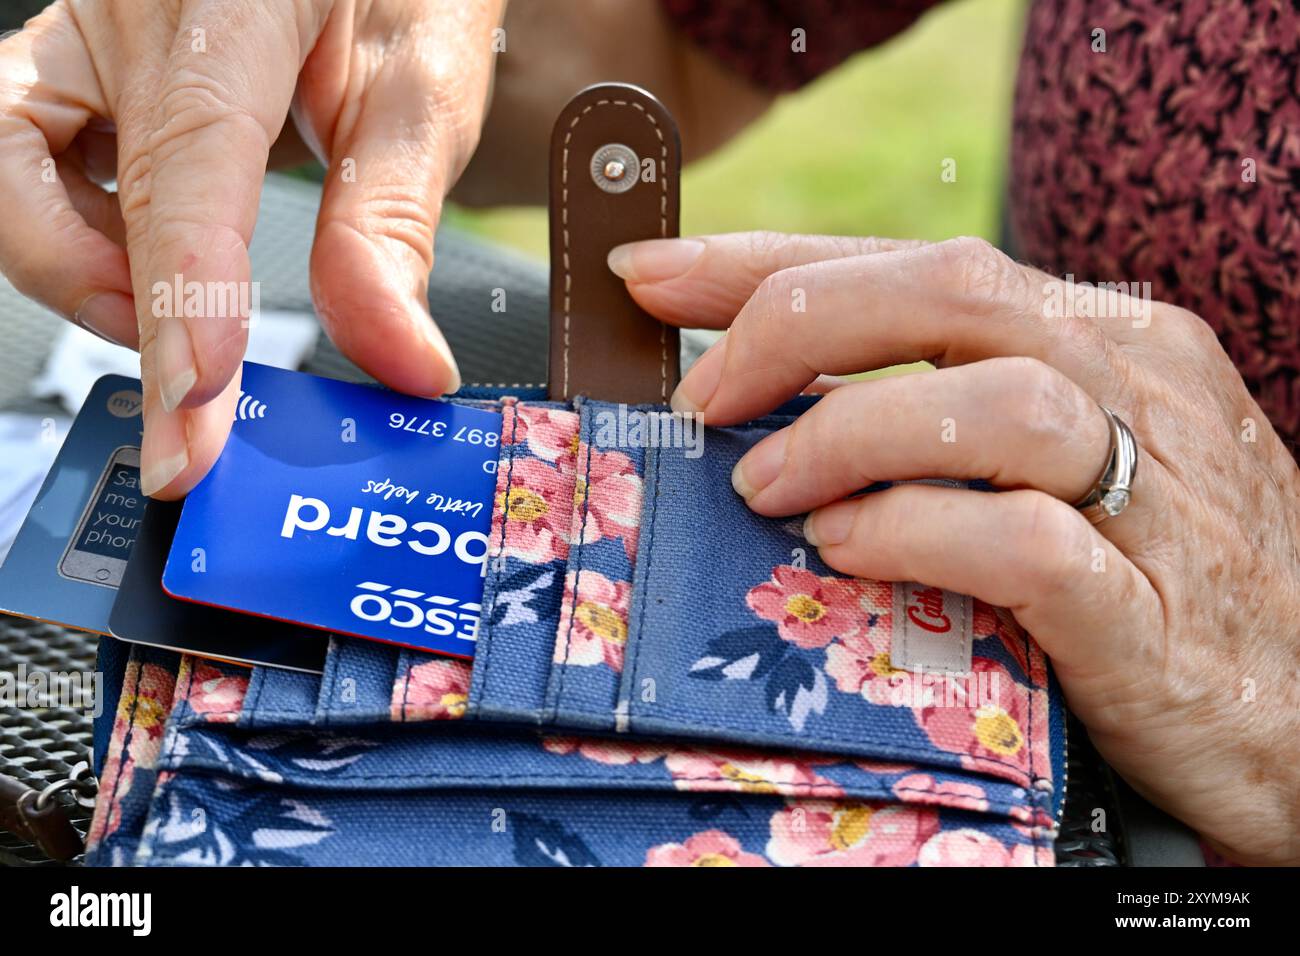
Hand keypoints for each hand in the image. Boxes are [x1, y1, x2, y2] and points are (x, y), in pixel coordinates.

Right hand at [0, 0, 503, 495]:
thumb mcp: (423, 89)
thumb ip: (392, 225)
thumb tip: (395, 358)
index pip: (190, 157)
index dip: (185, 294)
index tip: (197, 408)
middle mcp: (132, 3)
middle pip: (63, 172)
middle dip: (122, 315)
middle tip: (192, 412)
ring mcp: (86, 29)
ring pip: (5, 168)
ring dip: (75, 268)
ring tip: (175, 310)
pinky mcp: (77, 64)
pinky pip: (25, 159)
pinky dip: (74, 236)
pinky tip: (148, 259)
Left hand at [610, 232, 1299, 864]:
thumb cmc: (1163, 578)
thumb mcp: (1067, 462)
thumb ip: (949, 417)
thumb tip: (780, 405)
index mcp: (1106, 338)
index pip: (920, 262)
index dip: (773, 260)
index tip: (658, 272)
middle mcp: (1136, 388)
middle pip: (950, 293)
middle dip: (794, 324)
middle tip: (700, 393)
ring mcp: (1155, 497)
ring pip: (990, 403)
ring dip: (845, 434)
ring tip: (764, 489)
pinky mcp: (1153, 614)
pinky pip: (1027, 543)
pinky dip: (912, 533)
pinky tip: (846, 551)